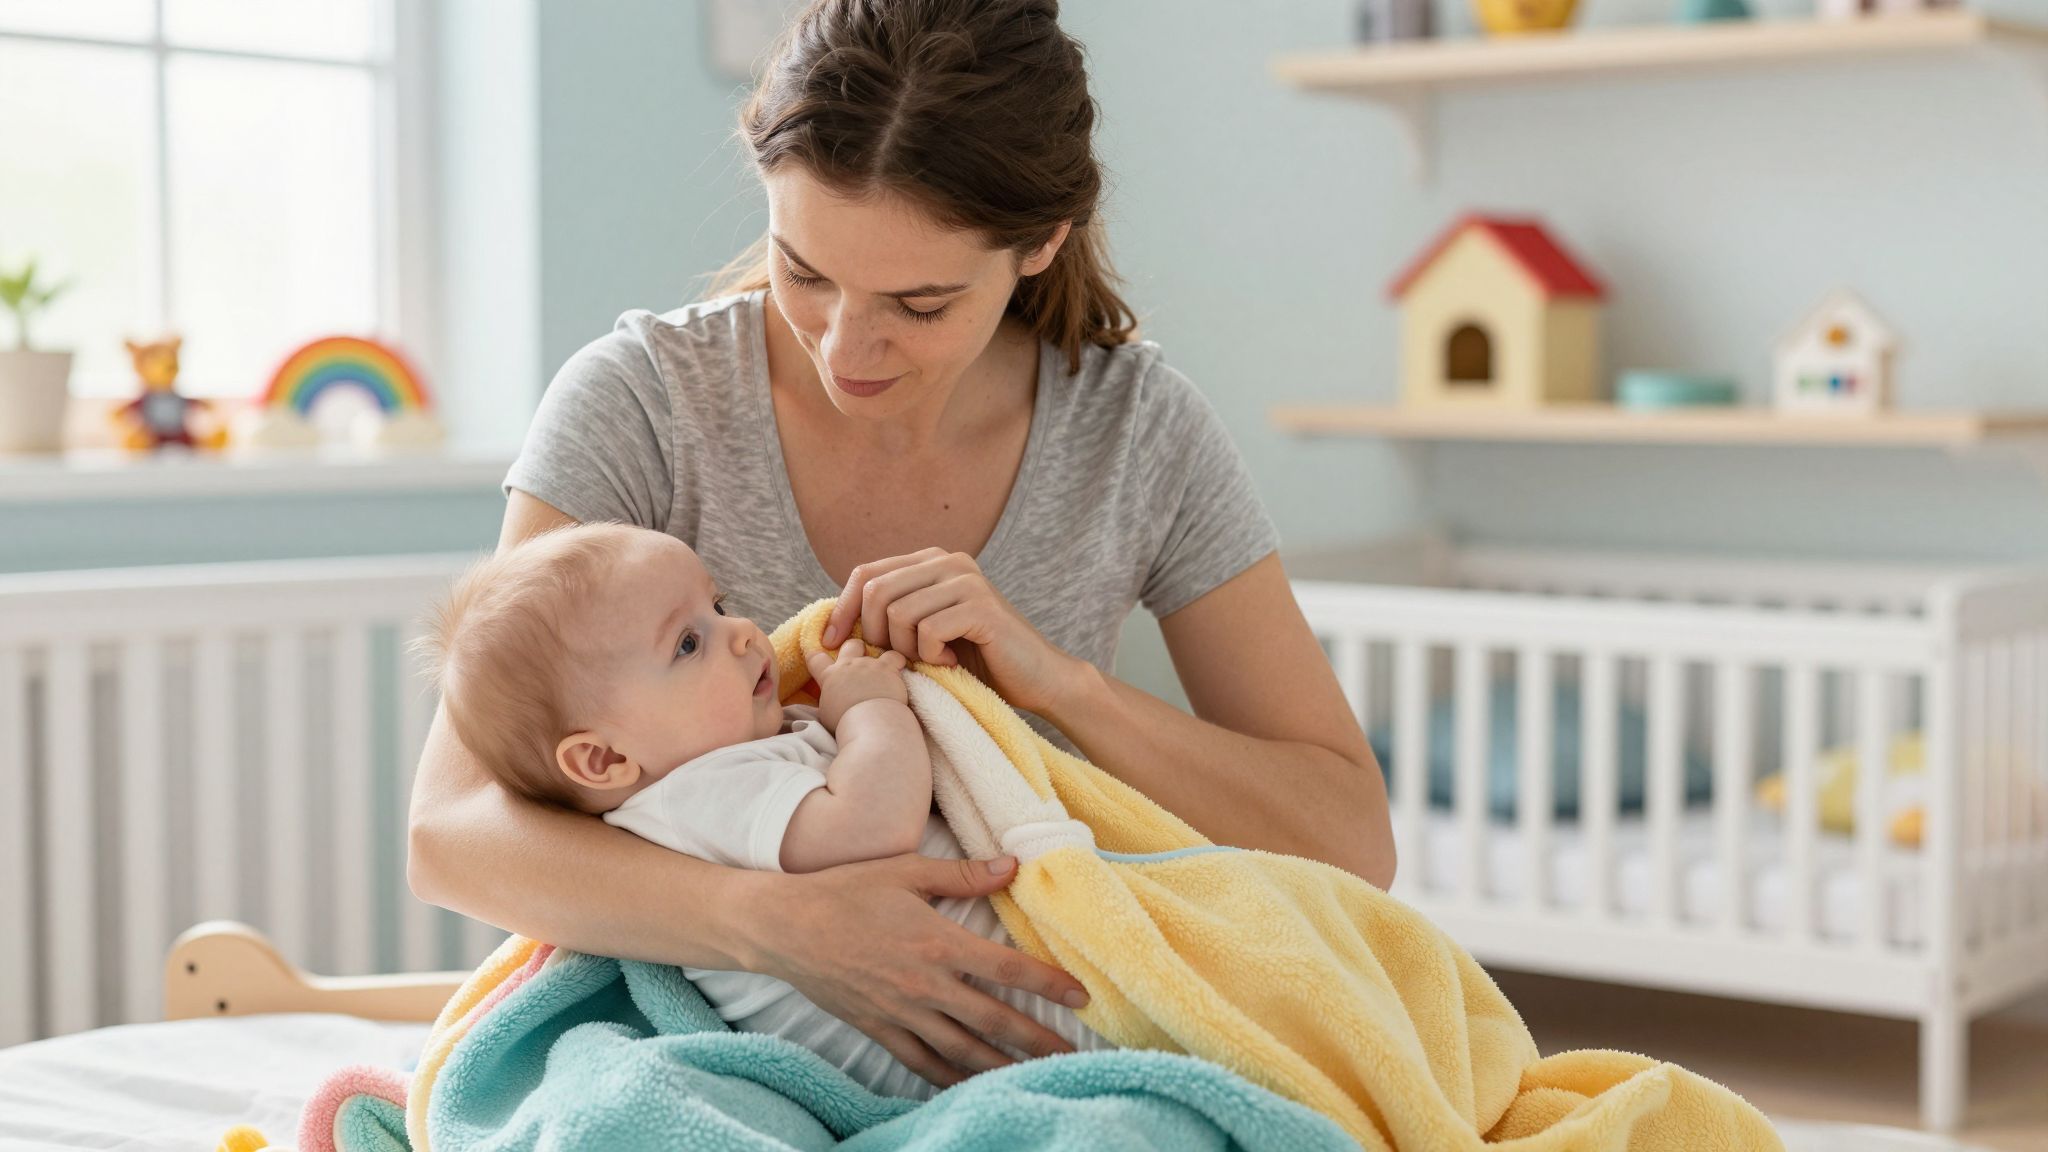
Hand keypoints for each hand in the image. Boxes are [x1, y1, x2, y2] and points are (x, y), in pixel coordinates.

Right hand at [752, 853, 1090, 1088]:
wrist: (783, 927)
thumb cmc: (845, 891)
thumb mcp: (905, 871)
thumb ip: (963, 874)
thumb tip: (1013, 865)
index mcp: (937, 942)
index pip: (1006, 969)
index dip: (1048, 983)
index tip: (1080, 996)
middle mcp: (924, 985)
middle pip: (993, 1021)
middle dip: (1038, 1039)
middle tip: (1073, 1054)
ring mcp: (900, 1013)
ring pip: (962, 1051)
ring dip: (1003, 1066)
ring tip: (1036, 1077)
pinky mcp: (878, 1029)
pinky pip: (922, 1063)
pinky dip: (951, 1078)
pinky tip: (974, 1084)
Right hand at [805, 640, 907, 731]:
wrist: (869, 722)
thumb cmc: (845, 724)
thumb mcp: (825, 715)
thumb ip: (827, 703)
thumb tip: (826, 704)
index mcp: (829, 676)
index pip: (816, 658)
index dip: (817, 657)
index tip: (821, 658)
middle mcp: (848, 665)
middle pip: (851, 645)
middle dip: (855, 649)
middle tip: (860, 665)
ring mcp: (869, 665)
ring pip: (877, 650)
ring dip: (880, 659)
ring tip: (884, 673)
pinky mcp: (888, 668)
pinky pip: (896, 657)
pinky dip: (898, 663)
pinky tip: (899, 672)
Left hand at [821, 548, 1088, 716]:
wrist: (1037, 678)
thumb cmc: (977, 660)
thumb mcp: (925, 630)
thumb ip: (892, 614)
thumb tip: (832, 622)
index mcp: (931, 561)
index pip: (865, 573)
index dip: (843, 609)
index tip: (832, 643)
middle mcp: (949, 561)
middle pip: (876, 591)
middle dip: (874, 634)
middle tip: (899, 660)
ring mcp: (967, 580)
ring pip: (898, 613)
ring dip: (905, 649)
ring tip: (929, 661)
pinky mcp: (981, 606)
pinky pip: (927, 630)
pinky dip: (930, 656)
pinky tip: (950, 662)